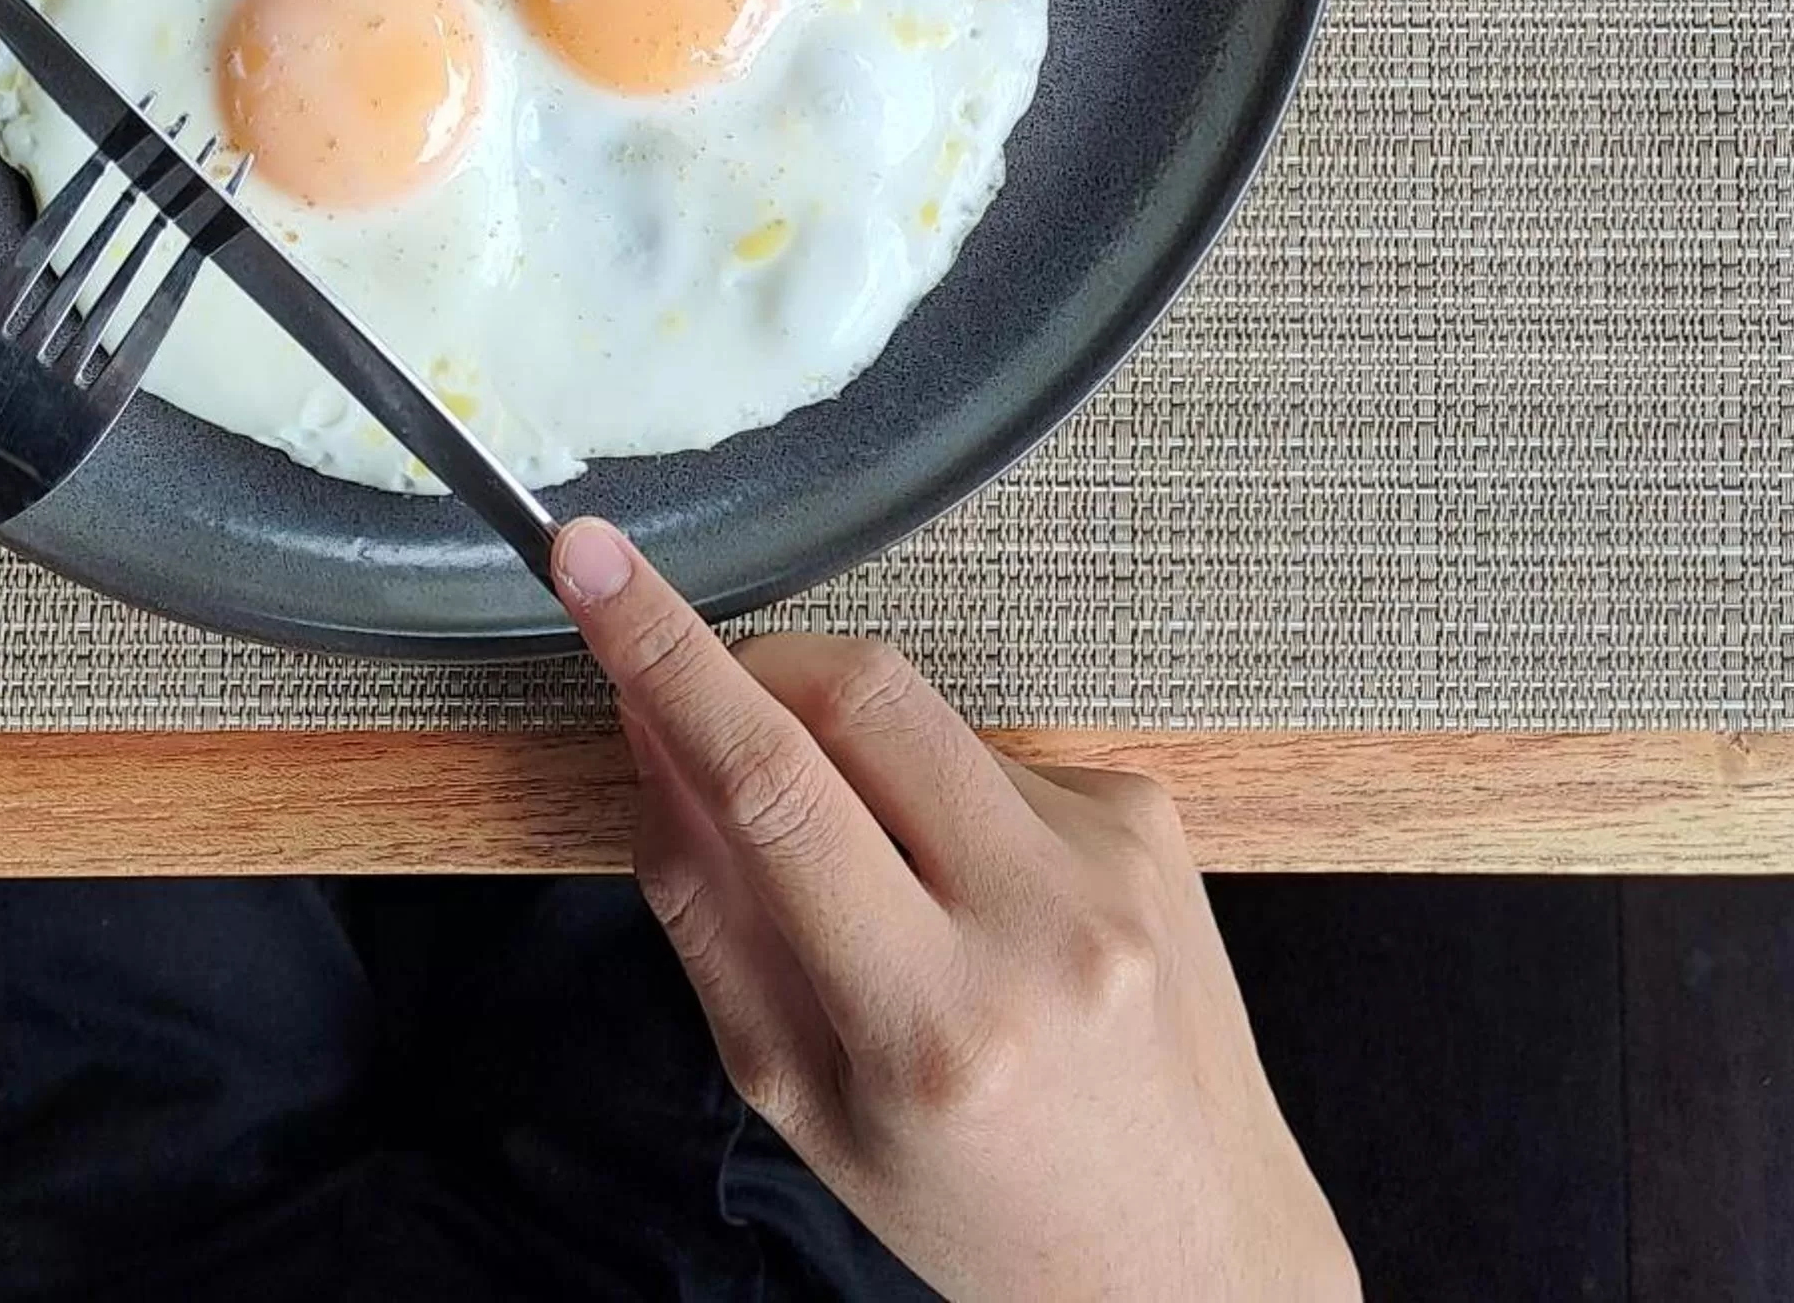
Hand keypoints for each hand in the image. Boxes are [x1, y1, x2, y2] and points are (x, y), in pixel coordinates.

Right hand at [553, 518, 1354, 1302]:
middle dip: (753, 672)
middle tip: (706, 712)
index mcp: (929, 1024)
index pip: (773, 783)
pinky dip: (947, 800)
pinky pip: (994, 751)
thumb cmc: (979, 1206)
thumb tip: (648, 729)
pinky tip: (983, 903)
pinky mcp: (1151, 813)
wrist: (1198, 1261)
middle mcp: (1039, 924)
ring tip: (891, 889)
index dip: (666, 654)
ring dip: (858, 759)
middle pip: (854, 690)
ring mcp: (1113, 858)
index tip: (596, 561)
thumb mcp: (800, 1098)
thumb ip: (706, 907)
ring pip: (920, 714)